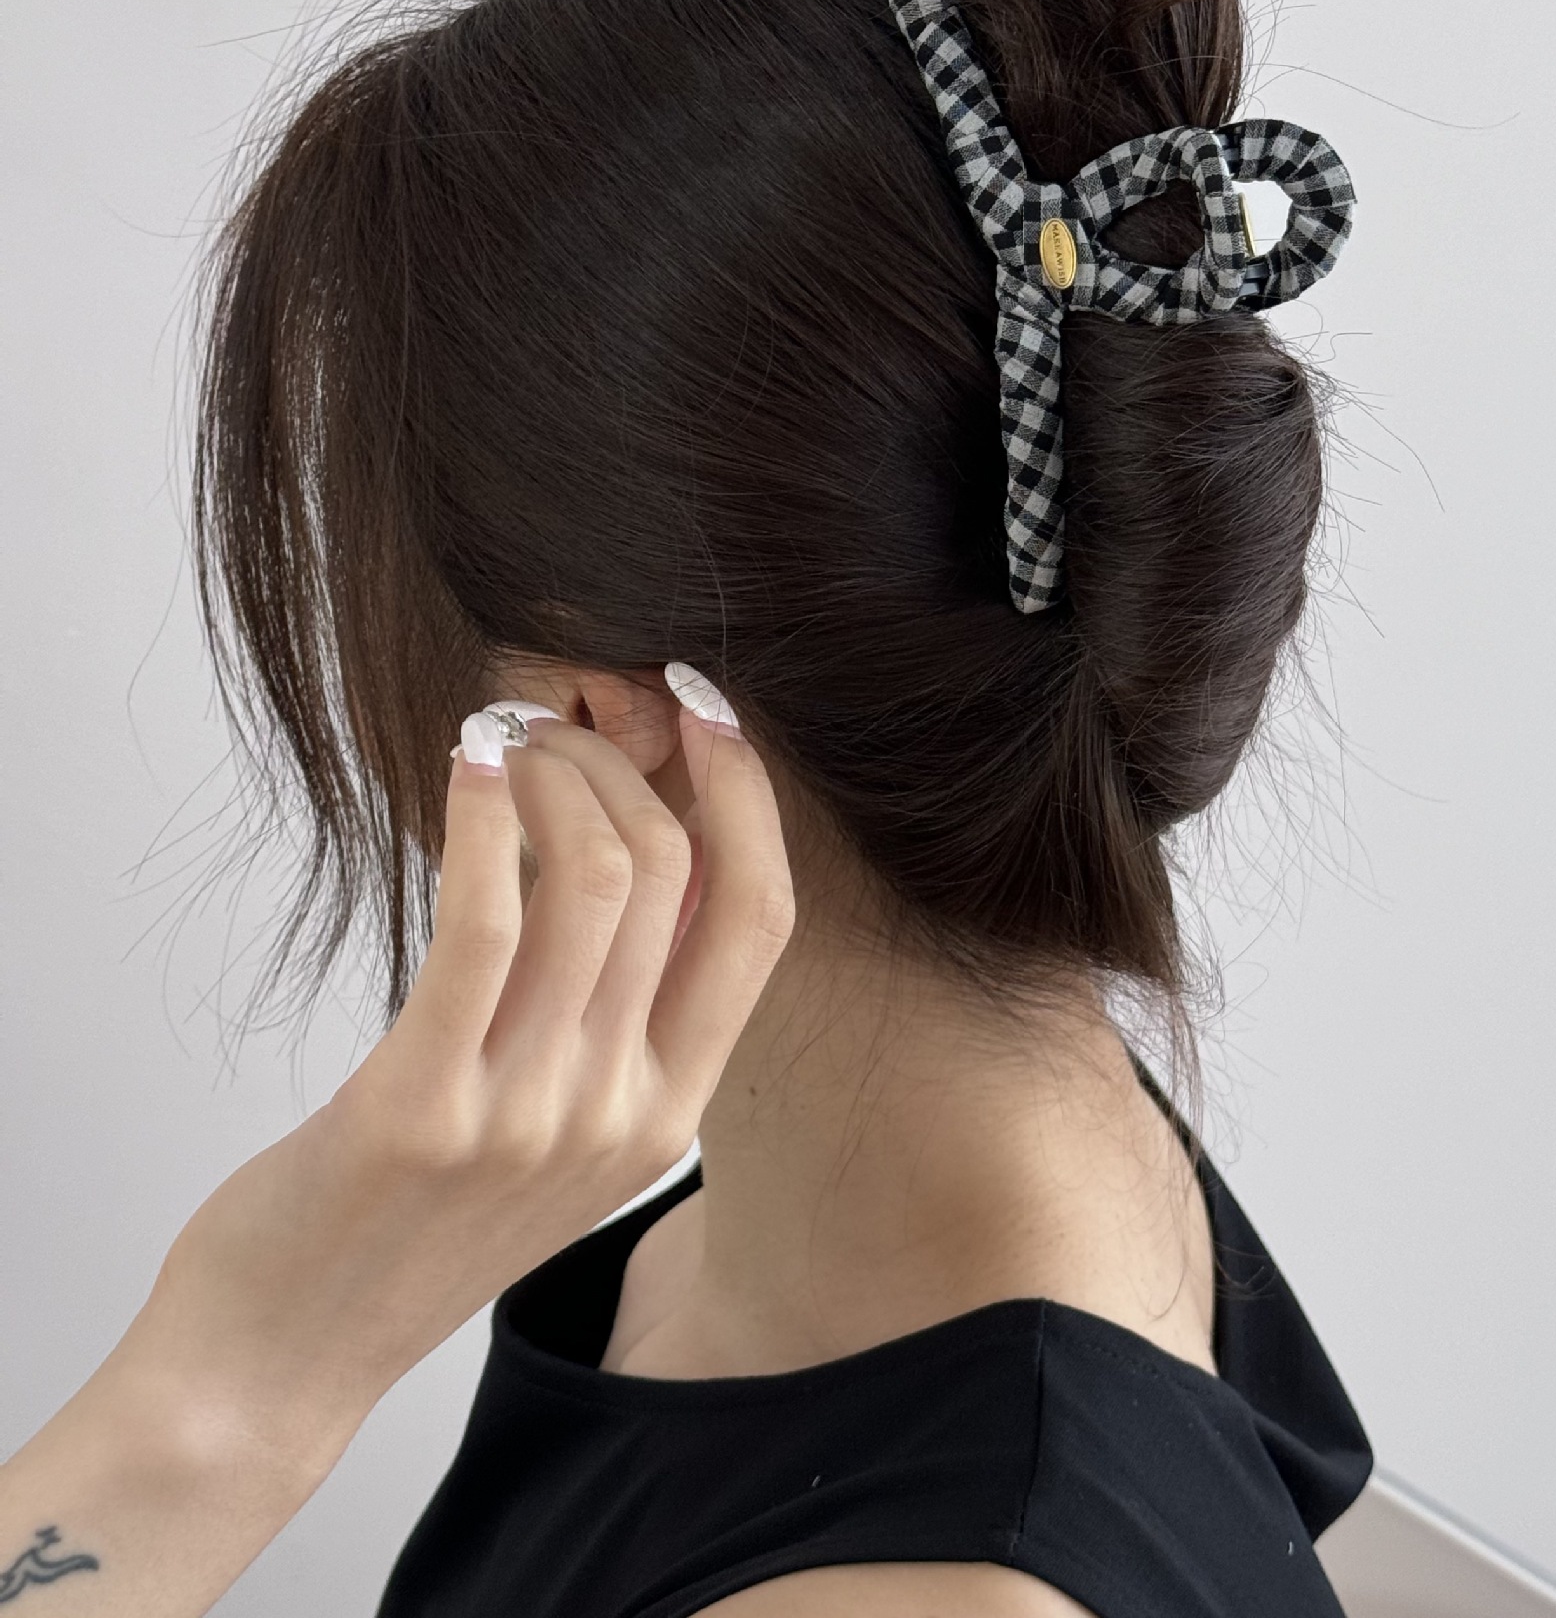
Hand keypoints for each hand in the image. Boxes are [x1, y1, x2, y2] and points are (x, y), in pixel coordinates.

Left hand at [121, 699, 792, 1473]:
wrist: (283, 1359)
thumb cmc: (412, 1226)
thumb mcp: (559, 1134)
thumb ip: (619, 1019)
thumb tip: (646, 850)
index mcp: (670, 1114)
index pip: (760, 920)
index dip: (748, 796)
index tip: (710, 707)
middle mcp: (620, 1113)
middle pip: (670, 874)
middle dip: (615, 762)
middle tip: (548, 730)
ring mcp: (528, 1116)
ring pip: (593, 880)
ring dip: (547, 775)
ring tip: (496, 743)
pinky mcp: (423, 1109)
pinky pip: (485, 922)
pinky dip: (484, 817)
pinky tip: (466, 766)